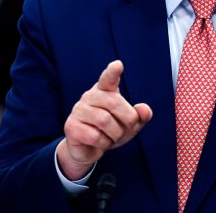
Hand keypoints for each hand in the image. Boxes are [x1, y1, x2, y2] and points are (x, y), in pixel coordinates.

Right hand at [57, 60, 152, 179]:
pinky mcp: (71, 126)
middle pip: (114, 102)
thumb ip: (140, 116)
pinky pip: (94, 136)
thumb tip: (144, 109)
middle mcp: (90, 96)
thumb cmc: (111, 131)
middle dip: (128, 120)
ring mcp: (78, 110)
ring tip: (114, 137)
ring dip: (116, 134)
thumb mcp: (129, 125)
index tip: (118, 65)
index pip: (108, 78)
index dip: (113, 72)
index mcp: (105, 91)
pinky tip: (101, 143)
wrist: (88, 149)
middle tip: (129, 129)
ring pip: (104, 121)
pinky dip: (104, 143)